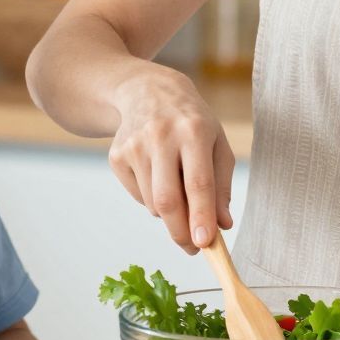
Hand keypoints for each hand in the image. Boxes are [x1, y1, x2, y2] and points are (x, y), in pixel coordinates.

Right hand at [107, 65, 234, 252]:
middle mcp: (161, 136)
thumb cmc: (192, 122)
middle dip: (181, 232)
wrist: (147, 91)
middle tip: (193, 248)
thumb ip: (222, 186)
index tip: (204, 243)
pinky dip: (152, 200)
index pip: (198, 182)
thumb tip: (222, 225)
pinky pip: (138, 196)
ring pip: (153, 203)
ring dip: (170, 214)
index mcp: (194, 130)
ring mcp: (134, 146)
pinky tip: (158, 176)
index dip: (201, 215)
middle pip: (168, 200)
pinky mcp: (116, 156)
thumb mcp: (217, 144)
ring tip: (179, 191)